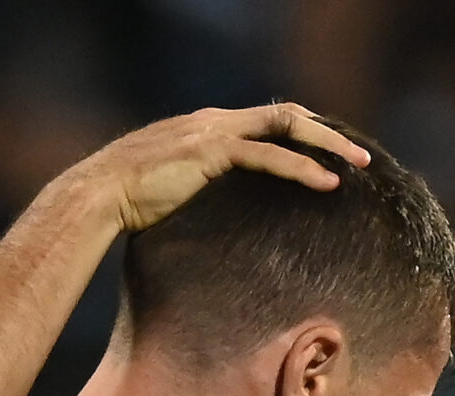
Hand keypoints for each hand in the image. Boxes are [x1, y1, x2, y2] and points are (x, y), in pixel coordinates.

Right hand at [63, 104, 369, 237]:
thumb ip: (191, 191)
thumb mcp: (165, 192)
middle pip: (284, 114)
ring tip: (358, 167)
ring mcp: (212, 132)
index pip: (265, 120)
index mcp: (204, 128)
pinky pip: (269, 155)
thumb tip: (204, 221)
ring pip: (286, 126)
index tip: (326, 156)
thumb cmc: (121, 204)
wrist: (94, 196)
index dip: (300, 134)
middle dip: (326, 132)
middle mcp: (213, 121)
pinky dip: (302, 168)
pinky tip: (326, 185)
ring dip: (327, 145)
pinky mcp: (211, 151)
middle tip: (359, 158)